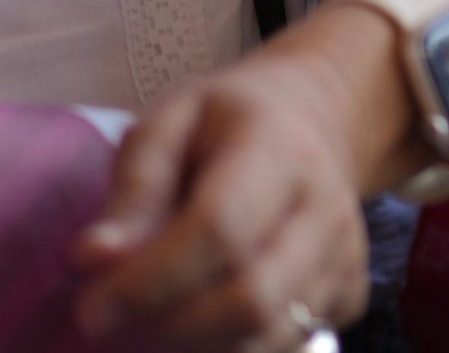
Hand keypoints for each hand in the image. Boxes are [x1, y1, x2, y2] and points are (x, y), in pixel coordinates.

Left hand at [67, 58, 373, 350]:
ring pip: (273, 334)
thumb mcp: (169, 125)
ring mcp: (347, 252)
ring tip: (164, 314)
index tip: (93, 309)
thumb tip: (94, 260)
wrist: (314, 121)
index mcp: (277, 148)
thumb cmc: (225, 125)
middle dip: (173, 326)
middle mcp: (326, 204)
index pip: (220, 228)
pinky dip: (243, 346)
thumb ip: (134, 190)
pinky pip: (293, 344)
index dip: (149, 280)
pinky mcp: (353, 289)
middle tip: (125, 319)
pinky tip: (215, 312)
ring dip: (203, 344)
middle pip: (253, 298)